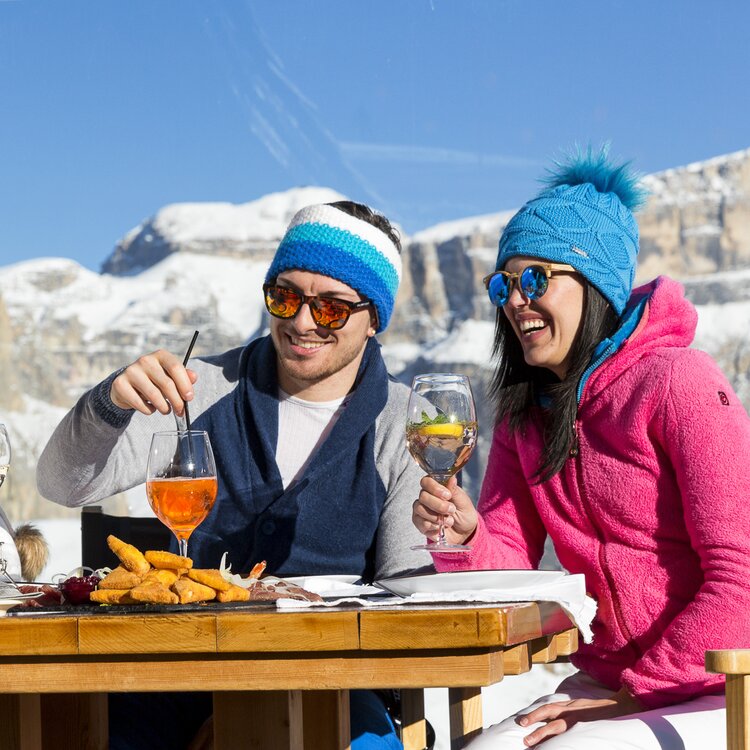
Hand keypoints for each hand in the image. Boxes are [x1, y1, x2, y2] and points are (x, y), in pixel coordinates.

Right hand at [110, 349, 197, 416]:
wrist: (128, 385)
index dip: (185, 384)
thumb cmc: (154, 380)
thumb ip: (184, 376)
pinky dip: (149, 410)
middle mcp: (145, 360)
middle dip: (177, 401)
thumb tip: (194, 377)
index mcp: (160, 355)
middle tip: (180, 411)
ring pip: (154, 395)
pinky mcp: (120, 384)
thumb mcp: (170, 376)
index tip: (189, 398)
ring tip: (166, 410)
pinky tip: (151, 409)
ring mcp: (131, 371)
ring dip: (163, 407)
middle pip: (166, 384)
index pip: (176, 367)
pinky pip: (139, 403)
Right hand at [412, 476, 477, 544]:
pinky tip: (441, 526)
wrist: (464, 532)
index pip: (426, 481)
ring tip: (449, 520)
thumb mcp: (463, 502)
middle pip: (423, 496)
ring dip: (436, 516)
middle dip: (438, 505)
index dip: (434, 487)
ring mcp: (421, 510)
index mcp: (436, 488)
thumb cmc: (464, 514)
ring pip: (420, 509)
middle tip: (451, 510)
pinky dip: (433, 526)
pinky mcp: (420, 524)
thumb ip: (455, 491)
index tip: (447, 495)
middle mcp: (426, 497)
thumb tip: (451, 478)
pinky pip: (420, 522)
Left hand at [517, 688, 641, 745]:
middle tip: (521, 728)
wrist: (625, 705)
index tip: (523, 721)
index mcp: (572, 705)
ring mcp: (581, 718)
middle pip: (549, 711)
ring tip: (529, 742)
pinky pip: (572, 735)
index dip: (536, 713)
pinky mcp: (589, 727)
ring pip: (557, 726)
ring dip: (542, 733)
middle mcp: (574, 709)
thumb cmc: (604, 709)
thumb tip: (558, 721)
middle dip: (534, 719)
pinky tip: (555, 747)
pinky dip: (562, 742)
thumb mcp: (584, 706)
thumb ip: (571, 711)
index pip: (550, 708)